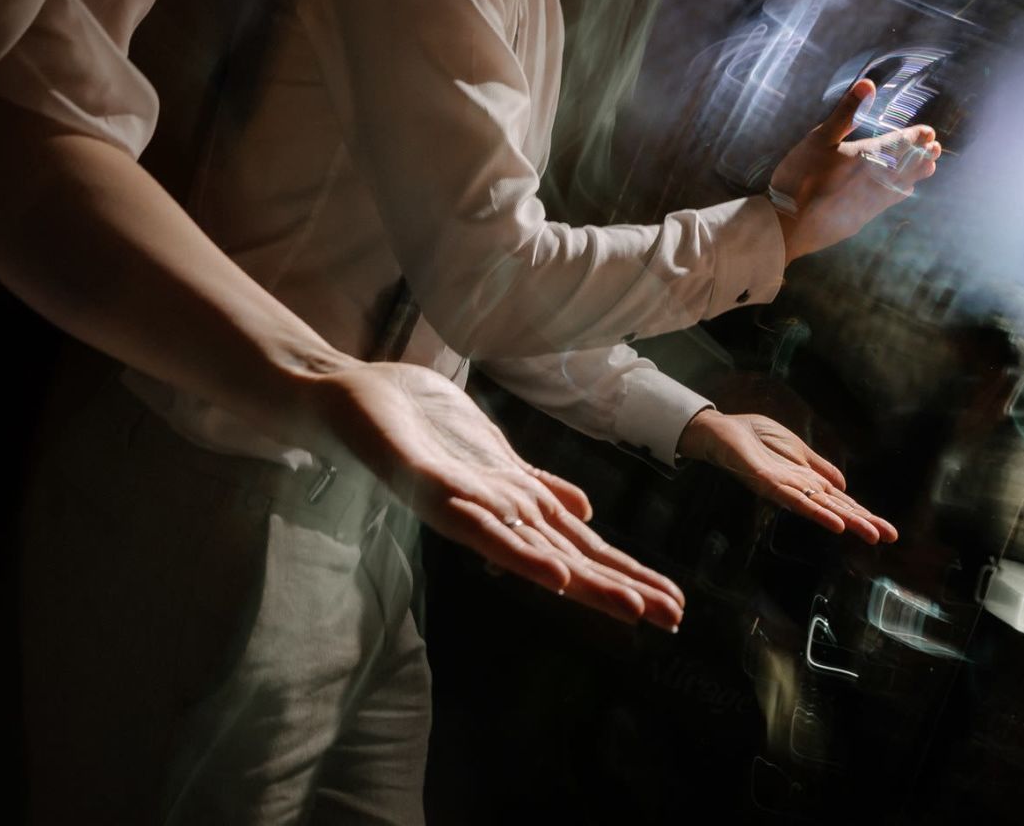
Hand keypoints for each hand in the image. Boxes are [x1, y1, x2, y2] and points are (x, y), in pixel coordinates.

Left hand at [315, 362, 685, 629]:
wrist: (347, 399)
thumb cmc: (415, 424)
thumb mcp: (494, 453)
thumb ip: (539, 484)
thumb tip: (589, 510)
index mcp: (516, 506)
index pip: (585, 546)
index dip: (630, 574)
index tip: (675, 603)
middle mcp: (497, 515)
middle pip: (573, 559)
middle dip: (624, 590)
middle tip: (673, 623)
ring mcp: (468, 506)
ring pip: (538, 551)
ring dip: (587, 584)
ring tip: (632, 610)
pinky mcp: (432, 490)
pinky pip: (481, 528)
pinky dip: (520, 554)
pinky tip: (552, 575)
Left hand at [678, 408, 897, 542]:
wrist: (721, 430)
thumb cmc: (755, 438)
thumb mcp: (796, 449)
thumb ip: (819, 468)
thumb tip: (845, 486)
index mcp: (807, 480)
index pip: (841, 500)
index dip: (865, 514)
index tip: (889, 530)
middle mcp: (798, 488)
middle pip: (835, 507)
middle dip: (863, 522)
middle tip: (888, 537)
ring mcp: (783, 487)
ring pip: (819, 507)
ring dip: (845, 520)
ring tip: (868, 533)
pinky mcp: (766, 481)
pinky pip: (793, 498)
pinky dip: (815, 510)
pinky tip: (833, 520)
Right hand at [769, 79, 941, 261]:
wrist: (789, 224)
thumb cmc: (800, 177)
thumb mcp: (819, 138)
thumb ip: (846, 113)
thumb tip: (868, 85)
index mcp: (866, 157)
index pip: (898, 144)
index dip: (914, 137)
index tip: (929, 132)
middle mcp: (874, 180)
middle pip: (905, 166)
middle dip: (921, 156)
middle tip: (936, 150)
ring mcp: (869, 203)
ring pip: (900, 186)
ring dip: (915, 175)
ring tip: (929, 168)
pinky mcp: (860, 220)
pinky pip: (887, 203)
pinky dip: (899, 193)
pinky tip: (903, 192)